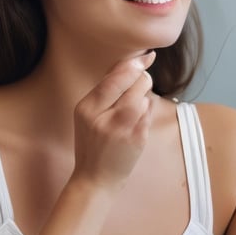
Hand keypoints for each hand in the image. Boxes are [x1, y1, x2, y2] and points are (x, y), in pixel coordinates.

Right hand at [71, 51, 156, 191]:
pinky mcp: (137, 139)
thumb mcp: (87, 115)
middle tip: (140, 83)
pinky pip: (149, 112)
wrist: (95, 178)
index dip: (132, 64)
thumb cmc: (92, 143)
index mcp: (87, 108)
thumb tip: (129, 63)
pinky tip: (136, 121)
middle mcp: (103, 117)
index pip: (114, 78)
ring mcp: (122, 129)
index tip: (146, 56)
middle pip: (135, 83)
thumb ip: (104, 91)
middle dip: (142, 78)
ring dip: (144, 96)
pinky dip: (146, 111)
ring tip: (133, 107)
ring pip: (145, 96)